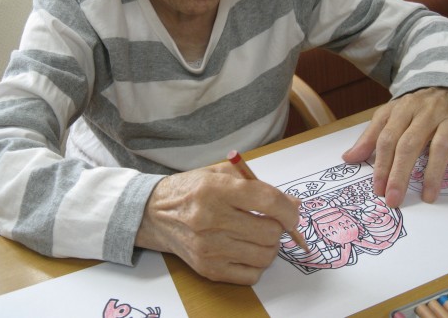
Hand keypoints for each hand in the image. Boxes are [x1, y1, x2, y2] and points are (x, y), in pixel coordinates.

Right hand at [136, 162, 300, 284]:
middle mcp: (211, 220)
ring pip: (265, 255)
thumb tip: (293, 205)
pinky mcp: (208, 269)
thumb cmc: (192, 190)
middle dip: (279, 227)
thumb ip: (258, 185)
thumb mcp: (221, 173)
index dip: (288, 208)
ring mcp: (209, 248)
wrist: (154, 214)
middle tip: (272, 221)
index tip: (291, 211)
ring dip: (270, 246)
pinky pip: (251, 275)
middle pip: (270, 232)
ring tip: (258, 234)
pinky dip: (256, 264)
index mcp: (216, 189)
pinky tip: (247, 249)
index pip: (267, 201)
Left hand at [342, 87, 447, 207]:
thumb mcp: (389, 116)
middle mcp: (427, 112)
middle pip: (411, 144)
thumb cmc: (414, 108)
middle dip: (400, 174)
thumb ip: (370, 137)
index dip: (381, 165)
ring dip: (433, 173)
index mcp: (403, 109)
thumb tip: (348, 158)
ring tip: (427, 197)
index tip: (378, 189)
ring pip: (442, 146)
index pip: (388, 139)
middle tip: (395, 199)